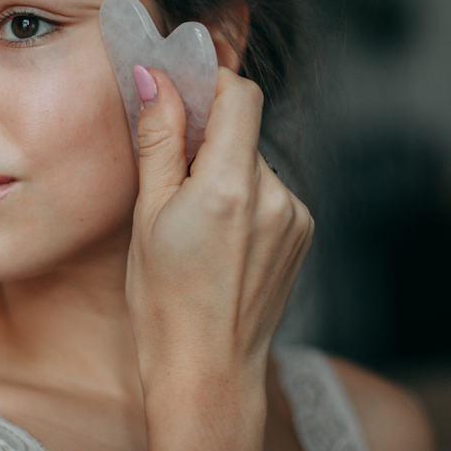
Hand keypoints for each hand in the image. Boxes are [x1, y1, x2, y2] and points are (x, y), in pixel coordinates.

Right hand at [125, 64, 312, 390]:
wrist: (208, 372)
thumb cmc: (165, 302)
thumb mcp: (148, 215)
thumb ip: (158, 139)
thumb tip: (154, 78)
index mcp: (231, 187)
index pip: (241, 95)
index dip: (210, 84)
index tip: (181, 92)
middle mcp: (274, 196)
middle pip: (243, 130)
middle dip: (207, 138)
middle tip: (170, 176)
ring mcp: (295, 216)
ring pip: (254, 162)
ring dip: (225, 171)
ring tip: (195, 222)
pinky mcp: (302, 232)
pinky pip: (269, 192)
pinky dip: (244, 198)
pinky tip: (220, 239)